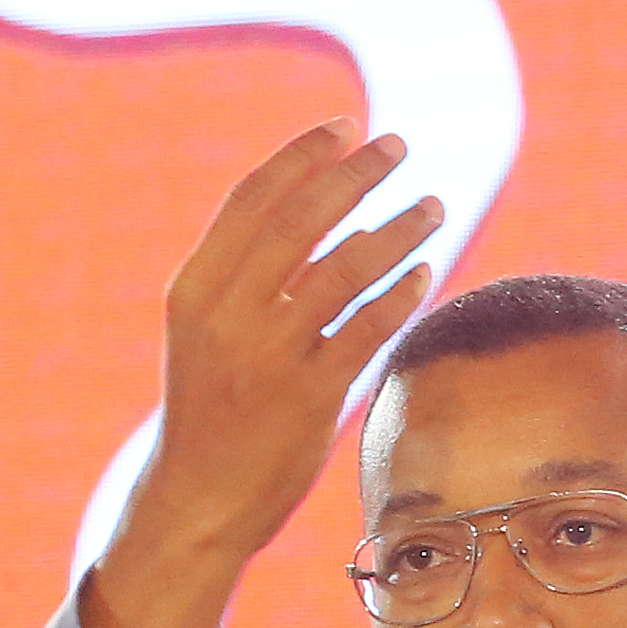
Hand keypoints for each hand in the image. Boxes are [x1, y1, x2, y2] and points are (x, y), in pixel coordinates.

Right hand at [83, 120, 447, 627]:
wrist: (196, 501)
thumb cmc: (211, 409)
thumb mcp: (207, 332)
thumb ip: (248, 276)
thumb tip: (315, 208)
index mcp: (194, 289)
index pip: (253, 199)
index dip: (303, 156)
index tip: (346, 125)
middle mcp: (225, 316)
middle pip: (302, 221)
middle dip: (356, 175)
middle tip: (399, 145)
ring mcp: (267, 358)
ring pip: (343, 270)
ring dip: (395, 229)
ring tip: (432, 204)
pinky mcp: (307, 399)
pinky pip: (365, 330)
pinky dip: (399, 295)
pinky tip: (423, 272)